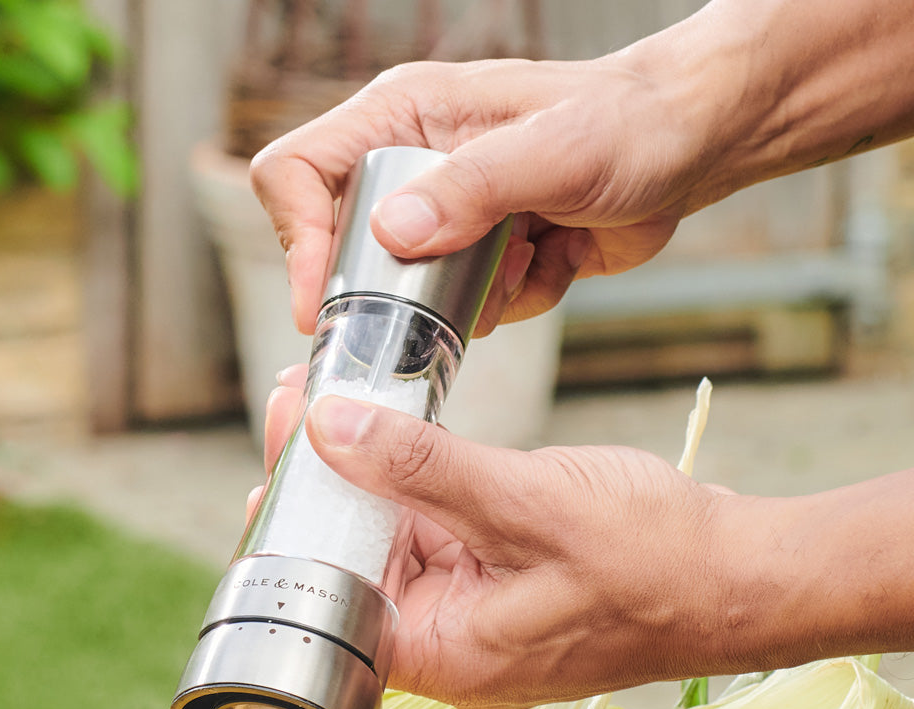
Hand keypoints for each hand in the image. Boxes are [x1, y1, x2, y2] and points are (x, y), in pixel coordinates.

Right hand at [249, 0, 913, 338]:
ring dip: (469, 298)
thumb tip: (391, 233)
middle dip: (399, 290)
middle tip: (457, 294)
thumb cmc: (631, 123)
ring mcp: (443, 212)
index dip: (298, 242)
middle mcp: (409, 164)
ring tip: (529, 256)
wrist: (695, 145)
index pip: (296, 174)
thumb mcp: (553, 153)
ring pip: (407, 293)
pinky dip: (509, 301)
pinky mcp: (476, 252)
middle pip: (344, 251)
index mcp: (403, 117)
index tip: (324, 307)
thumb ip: (471, 189)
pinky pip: (461, 307)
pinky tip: (552, 258)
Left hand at [258, 377, 747, 708]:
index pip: (332, 599)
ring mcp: (473, 610)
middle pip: (353, 565)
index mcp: (443, 654)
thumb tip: (331, 427)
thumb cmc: (656, 562)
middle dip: (322, 488)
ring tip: (327, 404)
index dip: (294, 527)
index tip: (276, 453)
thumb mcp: (525, 504)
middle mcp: (448, 641)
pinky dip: (414, 482)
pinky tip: (389, 430)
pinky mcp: (496, 577)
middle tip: (295, 408)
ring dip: (365, 476)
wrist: (742, 573)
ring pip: (393, 541)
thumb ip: (422, 469)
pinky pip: (437, 531)